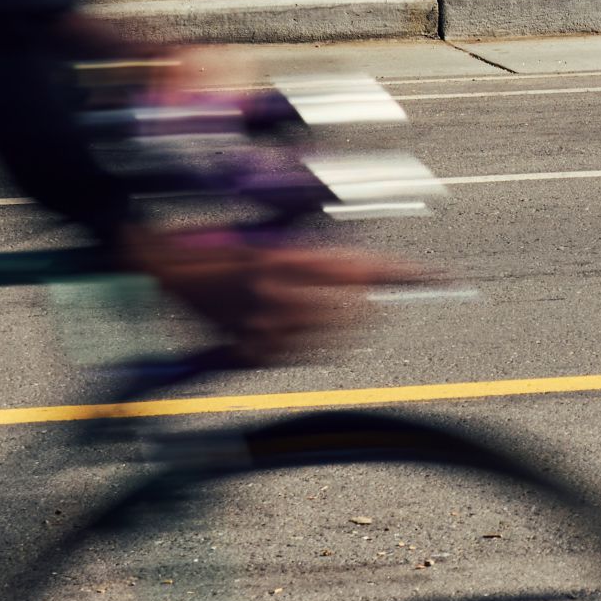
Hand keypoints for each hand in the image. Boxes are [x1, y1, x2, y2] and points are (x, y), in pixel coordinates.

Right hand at [118, 222, 406, 365]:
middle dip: (366, 306)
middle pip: (354, 310)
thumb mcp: (274, 244)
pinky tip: (298, 334)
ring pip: (330, 339)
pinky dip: (305, 347)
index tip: (438, 278)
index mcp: (288, 257)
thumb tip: (372, 275)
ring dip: (339, 329)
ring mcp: (263, 324)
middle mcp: (278, 290)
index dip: (404, 274)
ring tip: (328, 316)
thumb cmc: (218, 249)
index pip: (362, 268)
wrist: (162, 268)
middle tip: (366, 300)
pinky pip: (295, 356)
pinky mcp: (248, 351)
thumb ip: (324, 263)